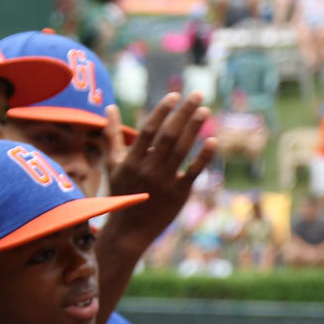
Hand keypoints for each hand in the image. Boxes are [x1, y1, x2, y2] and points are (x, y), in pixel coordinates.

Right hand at [106, 93, 215, 242]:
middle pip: (168, 136)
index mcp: (131, 161)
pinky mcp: (180, 194)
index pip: (148, 130)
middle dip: (183, 113)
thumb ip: (112, 135)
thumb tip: (110, 107)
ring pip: (182, 150)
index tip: (174, 95)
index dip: (162, 111)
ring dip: (194, 128)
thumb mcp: (113, 164)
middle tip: (197, 93)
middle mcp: (148, 169)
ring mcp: (165, 182)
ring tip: (205, 110)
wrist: (130, 230)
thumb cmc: (122, 192)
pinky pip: (194, 172)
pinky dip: (203, 157)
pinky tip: (212, 141)